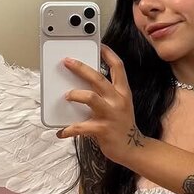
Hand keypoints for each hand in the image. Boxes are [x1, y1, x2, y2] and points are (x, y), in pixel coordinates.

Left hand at [56, 45, 145, 165]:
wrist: (132, 148)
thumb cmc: (122, 125)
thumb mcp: (119, 105)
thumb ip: (106, 94)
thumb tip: (82, 84)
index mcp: (122, 92)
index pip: (118, 66)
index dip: (108, 53)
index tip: (98, 44)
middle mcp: (117, 100)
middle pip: (98, 78)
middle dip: (81, 68)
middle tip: (68, 61)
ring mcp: (110, 114)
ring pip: (90, 97)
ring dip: (75, 94)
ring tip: (66, 96)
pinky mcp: (102, 129)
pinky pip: (80, 127)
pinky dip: (68, 129)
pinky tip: (61, 132)